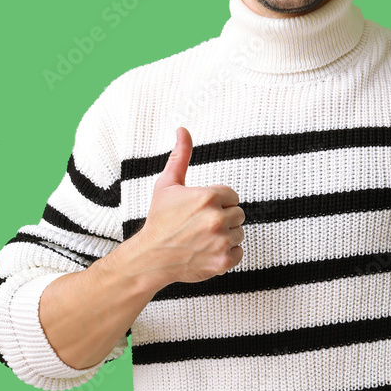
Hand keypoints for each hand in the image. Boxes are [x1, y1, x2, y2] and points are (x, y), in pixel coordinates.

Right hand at [120, 127, 244, 286]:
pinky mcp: (223, 261)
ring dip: (225, 236)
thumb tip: (183, 130)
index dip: (217, 202)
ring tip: (203, 238)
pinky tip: (208, 251)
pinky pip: (239, 252)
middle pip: (238, 213)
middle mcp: (216, 218)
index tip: (200, 210)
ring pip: (239, 233)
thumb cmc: (159, 220)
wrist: (150, 258)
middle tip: (201, 225)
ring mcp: (221, 241)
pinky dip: (227, 254)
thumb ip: (180, 156)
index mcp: (207, 197)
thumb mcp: (167, 184)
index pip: (232, 195)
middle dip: (223, 218)